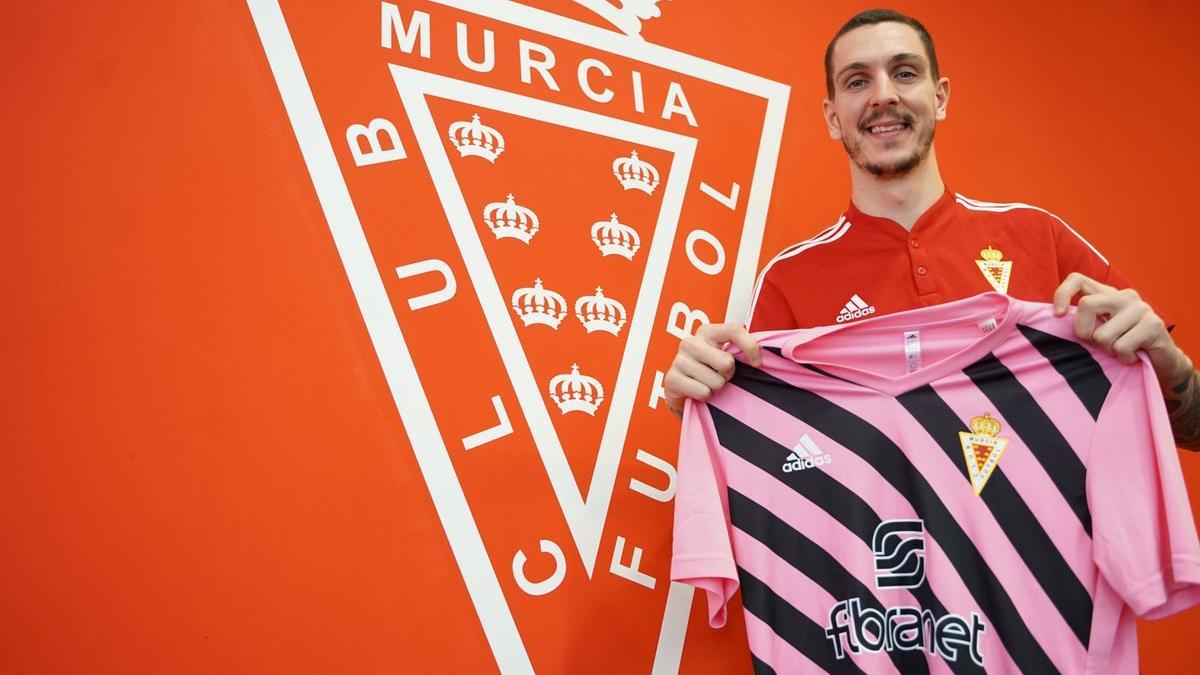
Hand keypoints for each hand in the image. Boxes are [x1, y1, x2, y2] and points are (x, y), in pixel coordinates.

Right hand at [663, 323, 761, 414]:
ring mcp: (678, 360)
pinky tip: (697, 393)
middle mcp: (690, 341)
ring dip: (716, 388)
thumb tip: (766, 355)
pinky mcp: (671, 379)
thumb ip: (741, 350)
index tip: (758, 364)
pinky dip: (705, 398)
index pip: (734, 329)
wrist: (683, 393)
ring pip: (716, 381)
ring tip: (707, 385)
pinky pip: (703, 392)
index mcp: (707, 331)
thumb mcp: (725, 356)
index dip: (750, 347)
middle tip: (720, 377)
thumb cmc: (710, 373)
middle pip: (727, 362)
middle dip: (728, 375)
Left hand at [1052, 273, 1190, 382]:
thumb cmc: (1121, 346)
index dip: (1062, 294)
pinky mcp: (1154, 324)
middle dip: (1084, 332)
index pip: (1077, 279)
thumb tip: (1048, 319)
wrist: (1161, 361)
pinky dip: (1123, 358)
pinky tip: (1133, 356)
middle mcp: (1124, 295)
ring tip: (1120, 350)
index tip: (1057, 315)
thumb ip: (1079, 322)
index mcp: (1106, 293)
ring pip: (1102, 334)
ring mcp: (1141, 308)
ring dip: (1108, 351)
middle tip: (1097, 343)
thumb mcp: (1096, 331)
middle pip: (1087, 305)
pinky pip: (1121, 347)